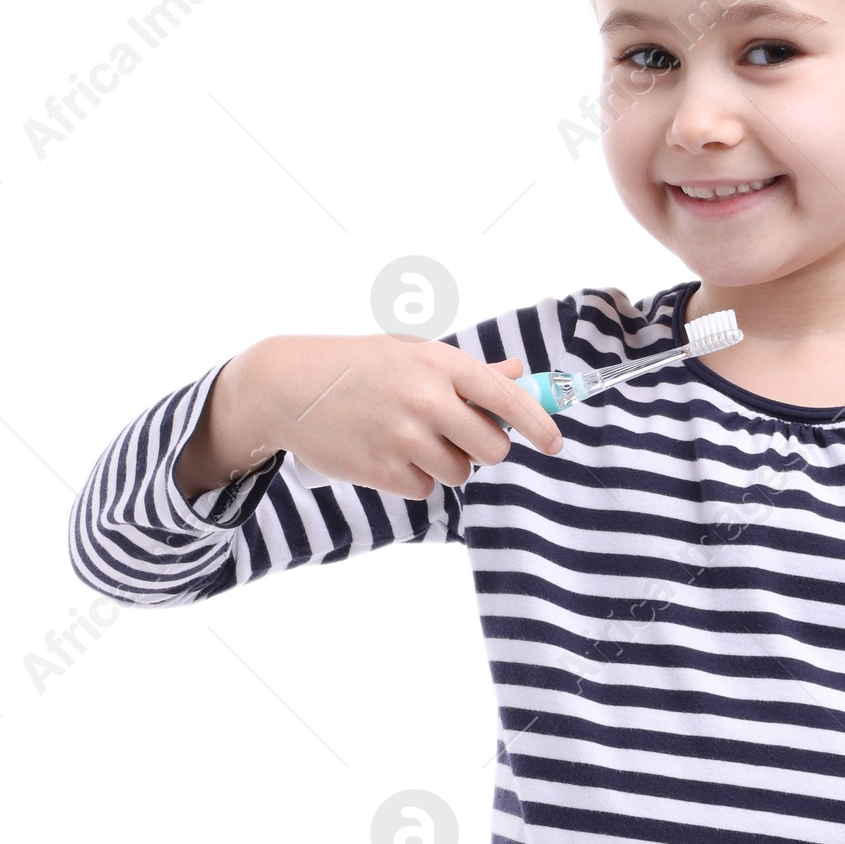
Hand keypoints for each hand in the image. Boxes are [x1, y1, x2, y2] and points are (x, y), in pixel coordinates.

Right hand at [179, 334, 562, 503]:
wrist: (289, 386)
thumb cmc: (360, 367)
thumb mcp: (413, 355)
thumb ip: (469, 372)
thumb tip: (519, 374)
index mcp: (441, 364)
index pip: (508, 399)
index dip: (539, 425)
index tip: (555, 444)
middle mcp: (427, 400)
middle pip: (493, 448)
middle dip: (484, 449)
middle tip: (460, 438)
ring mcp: (404, 437)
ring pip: (459, 473)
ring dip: (444, 463)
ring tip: (409, 437)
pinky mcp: (382, 470)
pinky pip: (424, 488)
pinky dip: (412, 478)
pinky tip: (385, 452)